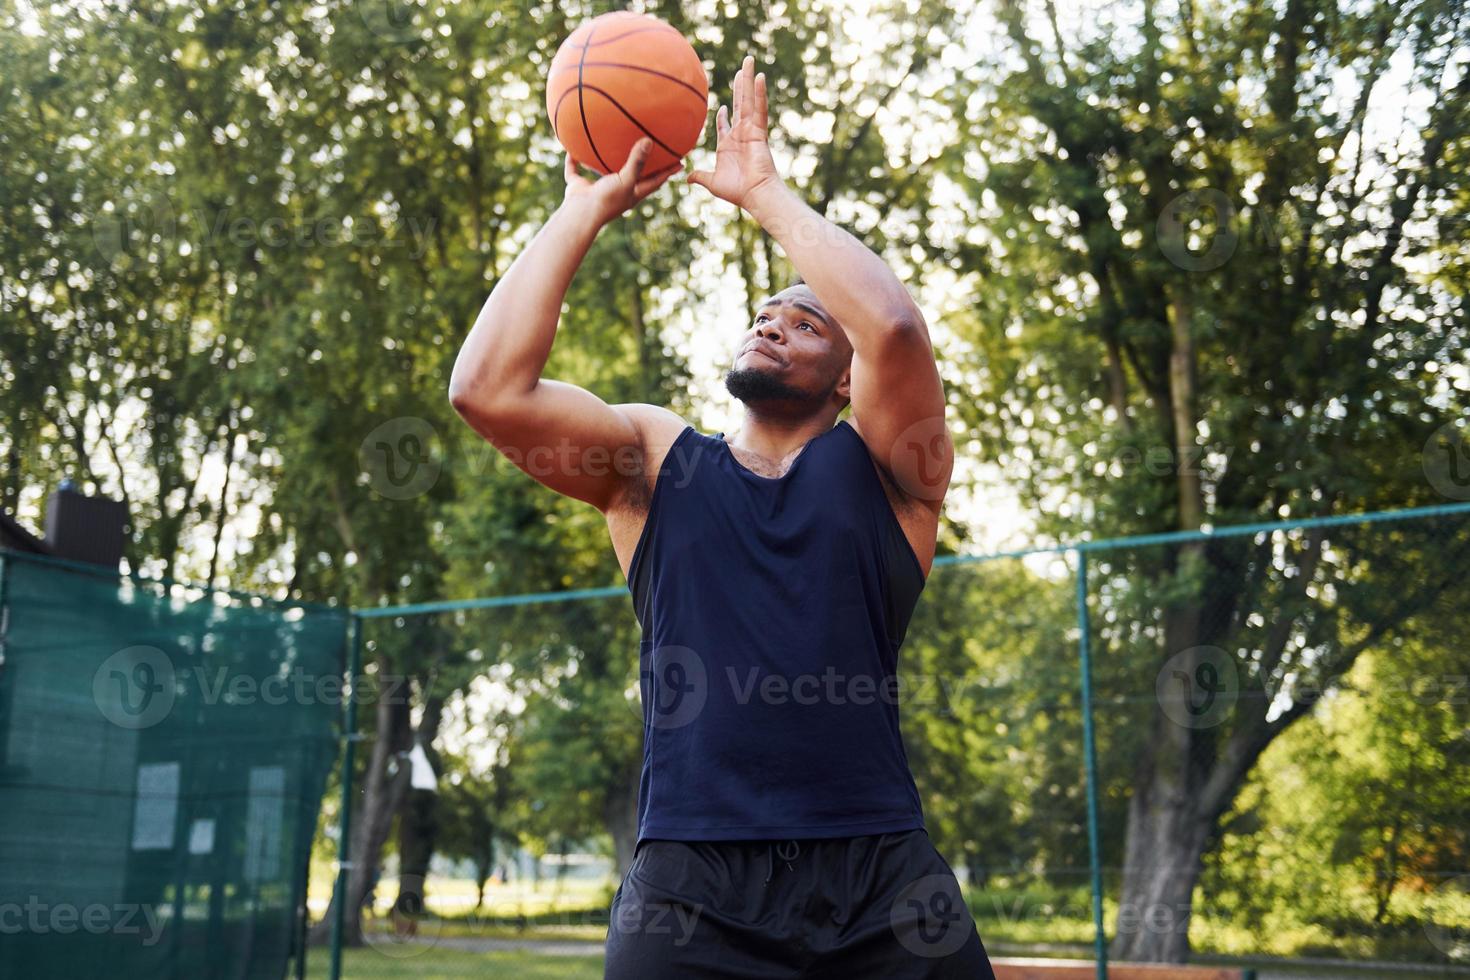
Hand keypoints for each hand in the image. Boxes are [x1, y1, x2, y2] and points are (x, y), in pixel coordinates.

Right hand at [562, 137, 675, 226]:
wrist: (581, 214)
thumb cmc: (608, 200)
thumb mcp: (626, 179)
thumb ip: (637, 161)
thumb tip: (650, 141)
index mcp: (632, 193)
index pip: (655, 181)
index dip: (668, 172)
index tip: (681, 163)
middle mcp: (617, 191)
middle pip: (633, 177)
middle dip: (642, 166)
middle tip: (652, 150)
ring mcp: (598, 190)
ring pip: (603, 173)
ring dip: (606, 163)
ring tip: (613, 147)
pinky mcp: (579, 188)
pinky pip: (575, 171)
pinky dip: (573, 162)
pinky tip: (571, 149)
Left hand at [687, 55, 785, 210]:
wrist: (754, 195)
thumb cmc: (736, 191)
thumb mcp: (712, 182)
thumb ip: (700, 176)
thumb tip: (687, 177)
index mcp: (729, 145)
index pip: (725, 124)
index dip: (723, 115)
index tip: (721, 106)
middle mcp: (741, 134)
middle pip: (739, 104)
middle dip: (740, 85)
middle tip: (742, 67)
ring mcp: (750, 130)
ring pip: (748, 100)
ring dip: (749, 79)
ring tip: (749, 60)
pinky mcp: (759, 131)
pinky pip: (759, 108)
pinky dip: (759, 93)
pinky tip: (760, 77)